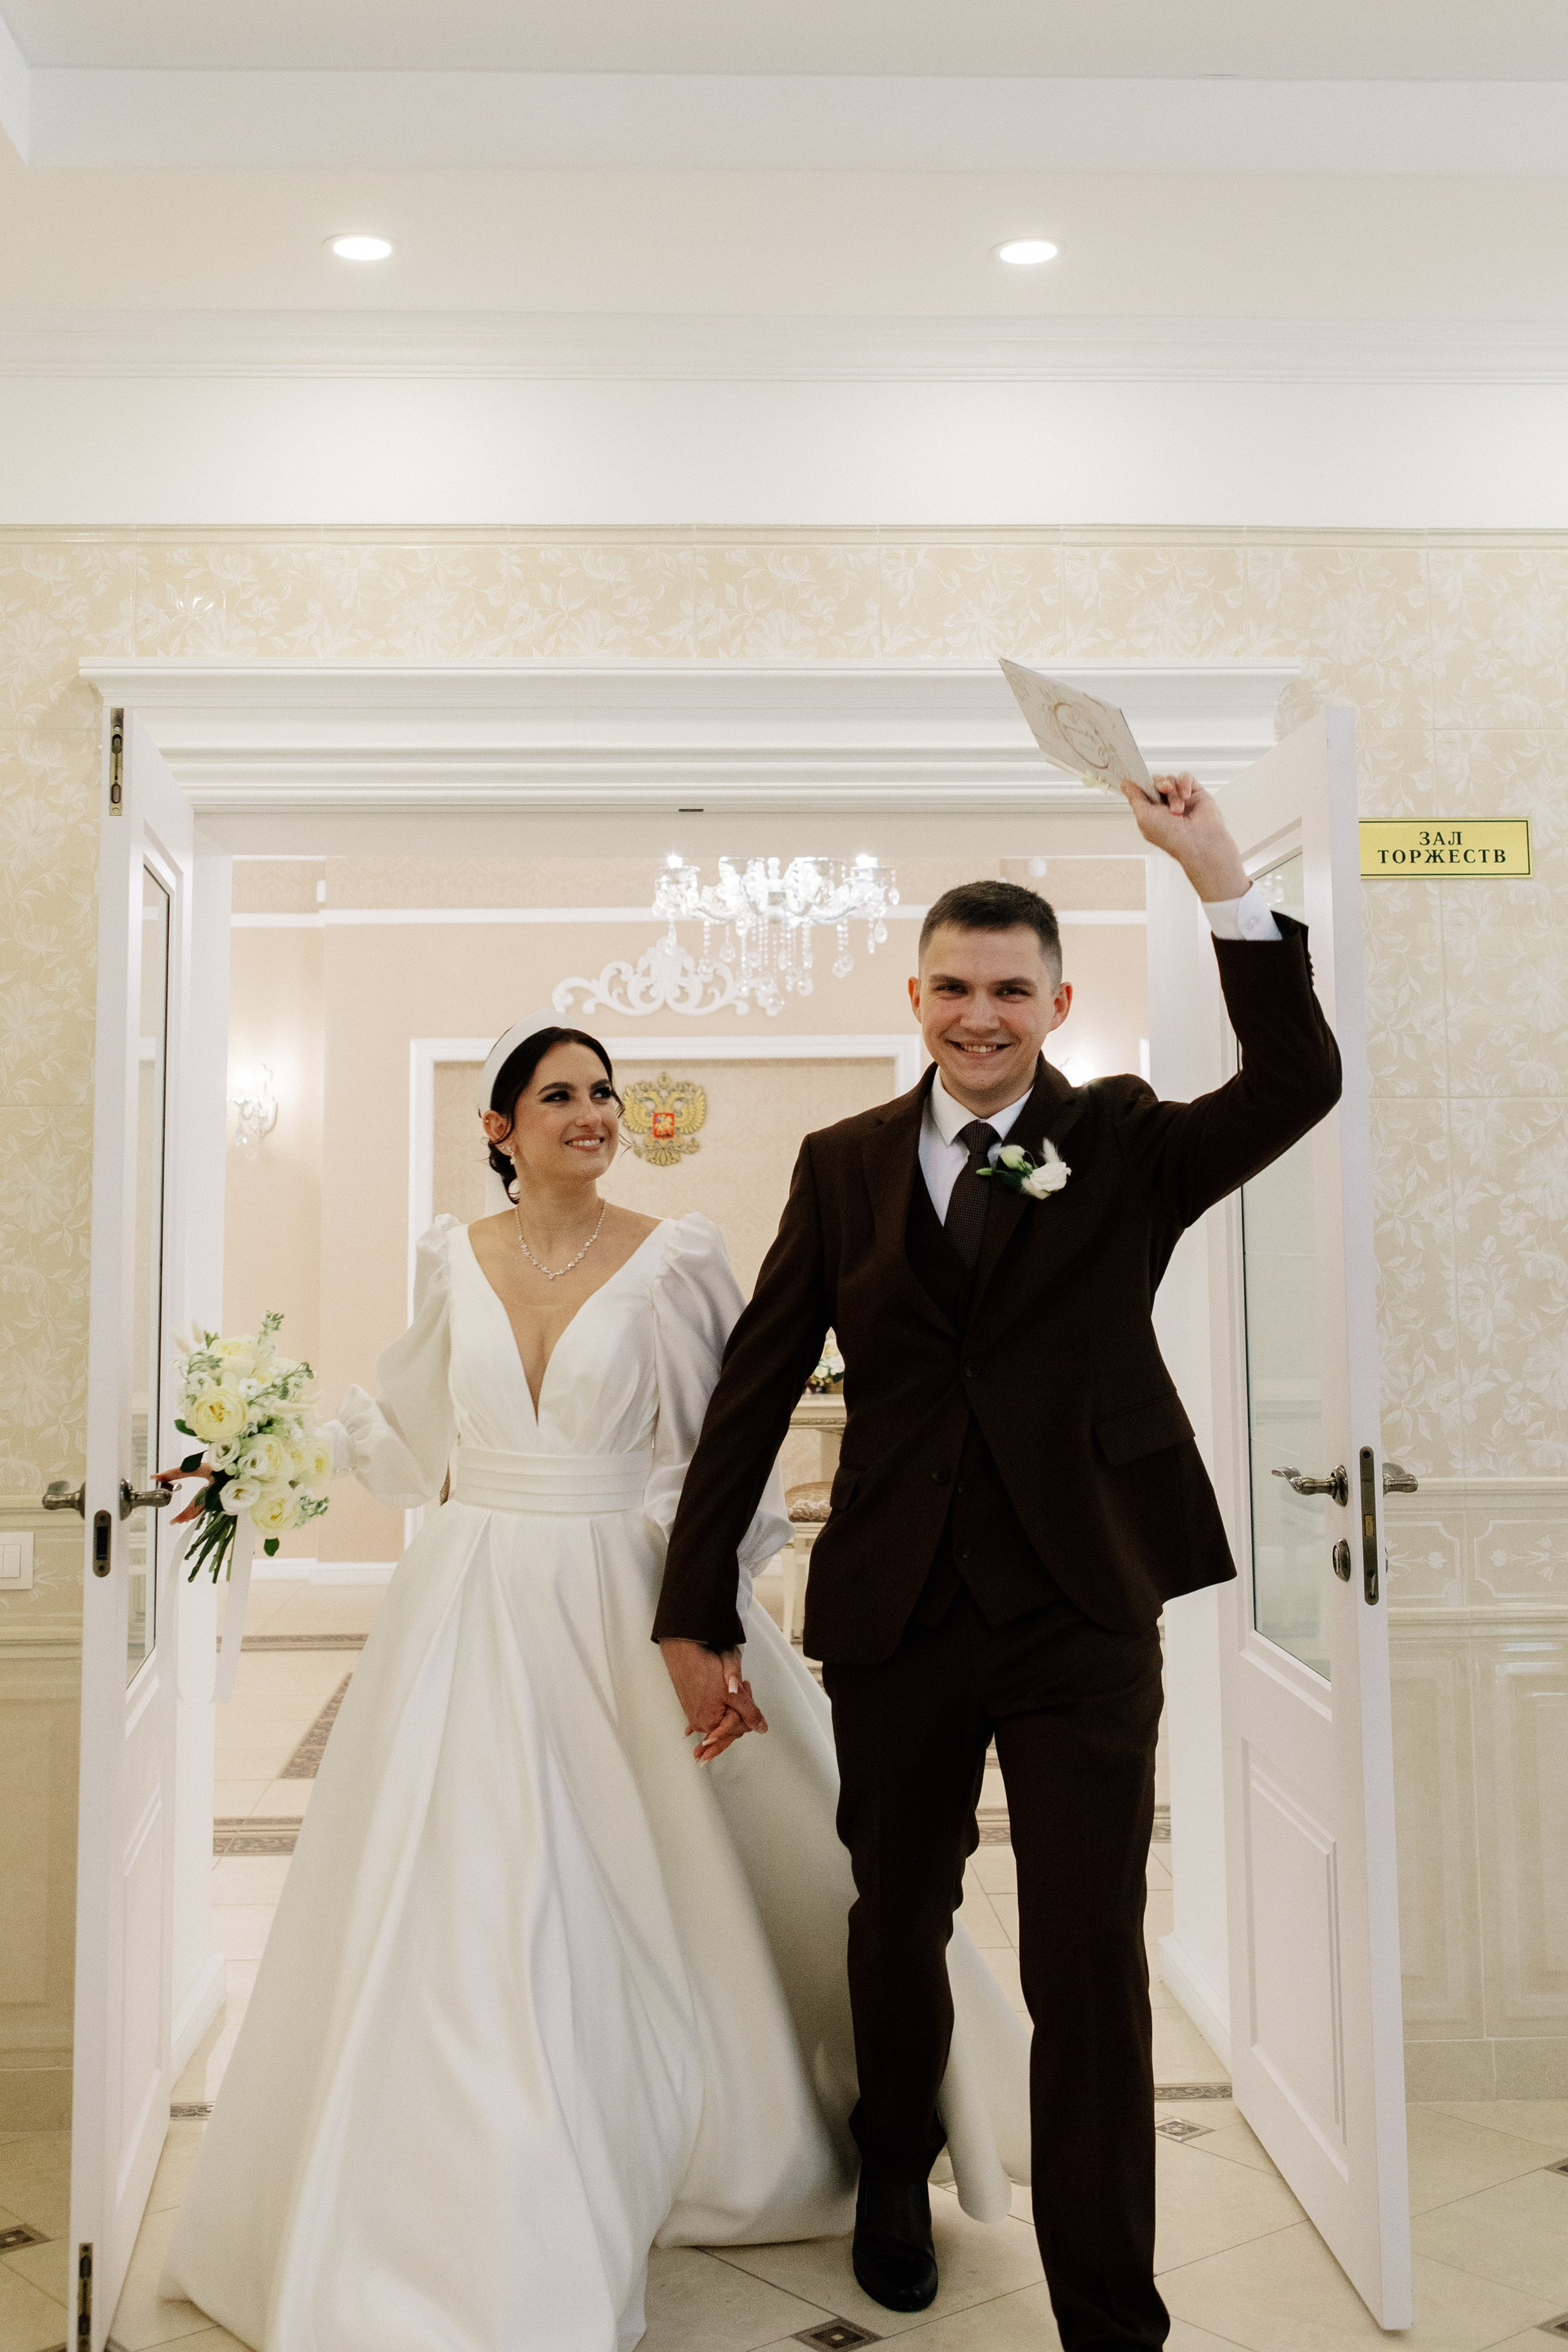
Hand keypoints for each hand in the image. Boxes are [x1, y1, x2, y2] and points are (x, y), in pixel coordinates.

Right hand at [659, 1638, 768, 1764]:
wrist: (682, 1654)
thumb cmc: (703, 1670)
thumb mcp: (733, 1694)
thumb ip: (749, 1712)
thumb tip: (762, 1728)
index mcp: (711, 1724)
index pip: (741, 1727)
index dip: (748, 1709)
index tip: (745, 1690)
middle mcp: (700, 1723)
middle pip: (731, 1722)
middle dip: (740, 1706)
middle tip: (741, 1685)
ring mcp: (694, 1716)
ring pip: (722, 1715)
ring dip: (731, 1703)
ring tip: (730, 1684)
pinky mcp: (692, 1707)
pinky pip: (711, 1711)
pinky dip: (719, 1703)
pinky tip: (721, 1694)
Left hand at [1121, 774, 1249, 903]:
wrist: (1198, 842)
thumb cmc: (1171, 837)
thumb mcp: (1144, 817)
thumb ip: (1134, 798)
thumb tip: (1125, 784)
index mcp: (1150, 813)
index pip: (1142, 791)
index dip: (1139, 783)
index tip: (1137, 773)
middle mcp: (1165, 806)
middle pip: (1156, 781)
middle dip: (1159, 784)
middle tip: (1163, 790)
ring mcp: (1180, 799)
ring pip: (1171, 780)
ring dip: (1173, 793)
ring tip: (1179, 809)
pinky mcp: (1195, 793)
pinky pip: (1186, 777)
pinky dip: (1185, 784)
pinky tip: (1187, 796)